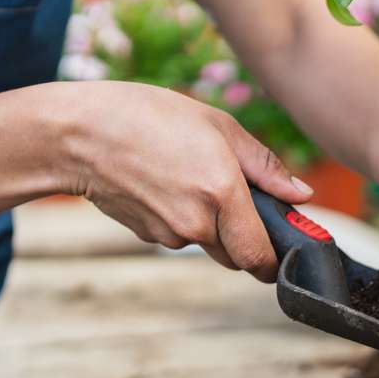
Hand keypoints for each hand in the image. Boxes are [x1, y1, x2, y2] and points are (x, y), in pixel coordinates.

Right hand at [59, 81, 312, 280]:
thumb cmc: (148, 117)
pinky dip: (180, 217)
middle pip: (236, 256)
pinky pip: (178, 235)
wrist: (78, 134)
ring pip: (206, 243)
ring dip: (210, 223)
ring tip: (189, 176)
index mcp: (222, 194)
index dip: (274, 260)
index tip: (279, 250)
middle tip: (235, 199)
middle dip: (244, 238)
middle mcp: (196, 223)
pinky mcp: (146, 235)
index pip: (259, 258)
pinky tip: (164, 182)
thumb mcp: (217, 126)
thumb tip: (300, 196)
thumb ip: (265, 167)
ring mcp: (168, 234)